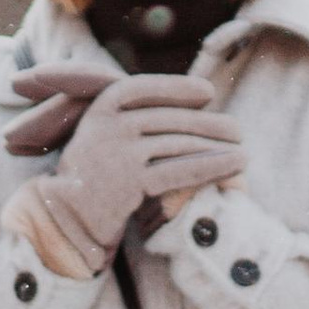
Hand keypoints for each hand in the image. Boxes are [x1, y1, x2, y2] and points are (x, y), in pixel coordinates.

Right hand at [20, 67, 246, 252]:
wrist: (65, 220)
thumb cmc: (91, 178)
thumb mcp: (101, 135)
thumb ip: (131, 118)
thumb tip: (183, 103)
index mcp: (100, 108)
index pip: (144, 88)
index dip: (177, 89)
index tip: (207, 93)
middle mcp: (109, 125)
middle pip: (169, 119)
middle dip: (208, 124)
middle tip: (237, 130)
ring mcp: (119, 153)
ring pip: (179, 144)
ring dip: (217, 147)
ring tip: (243, 152)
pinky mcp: (132, 181)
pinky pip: (181, 170)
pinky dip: (214, 166)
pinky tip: (237, 165)